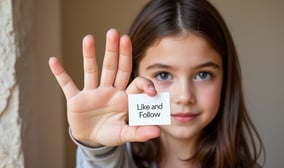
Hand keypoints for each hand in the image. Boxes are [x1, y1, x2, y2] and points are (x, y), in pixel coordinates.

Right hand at [48, 29, 159, 146]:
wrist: (91, 140)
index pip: (135, 82)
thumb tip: (157, 132)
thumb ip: (139, 132)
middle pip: (113, 67)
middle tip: (116, 33)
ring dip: (89, 55)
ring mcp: (92, 93)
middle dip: (115, 51)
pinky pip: (67, 85)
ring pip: (91, 71)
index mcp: (124, 97)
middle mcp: (109, 90)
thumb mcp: (125, 134)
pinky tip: (53, 61)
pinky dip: (60, 74)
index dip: (145, 84)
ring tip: (89, 38)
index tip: (152, 92)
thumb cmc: (110, 133)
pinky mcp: (76, 100)